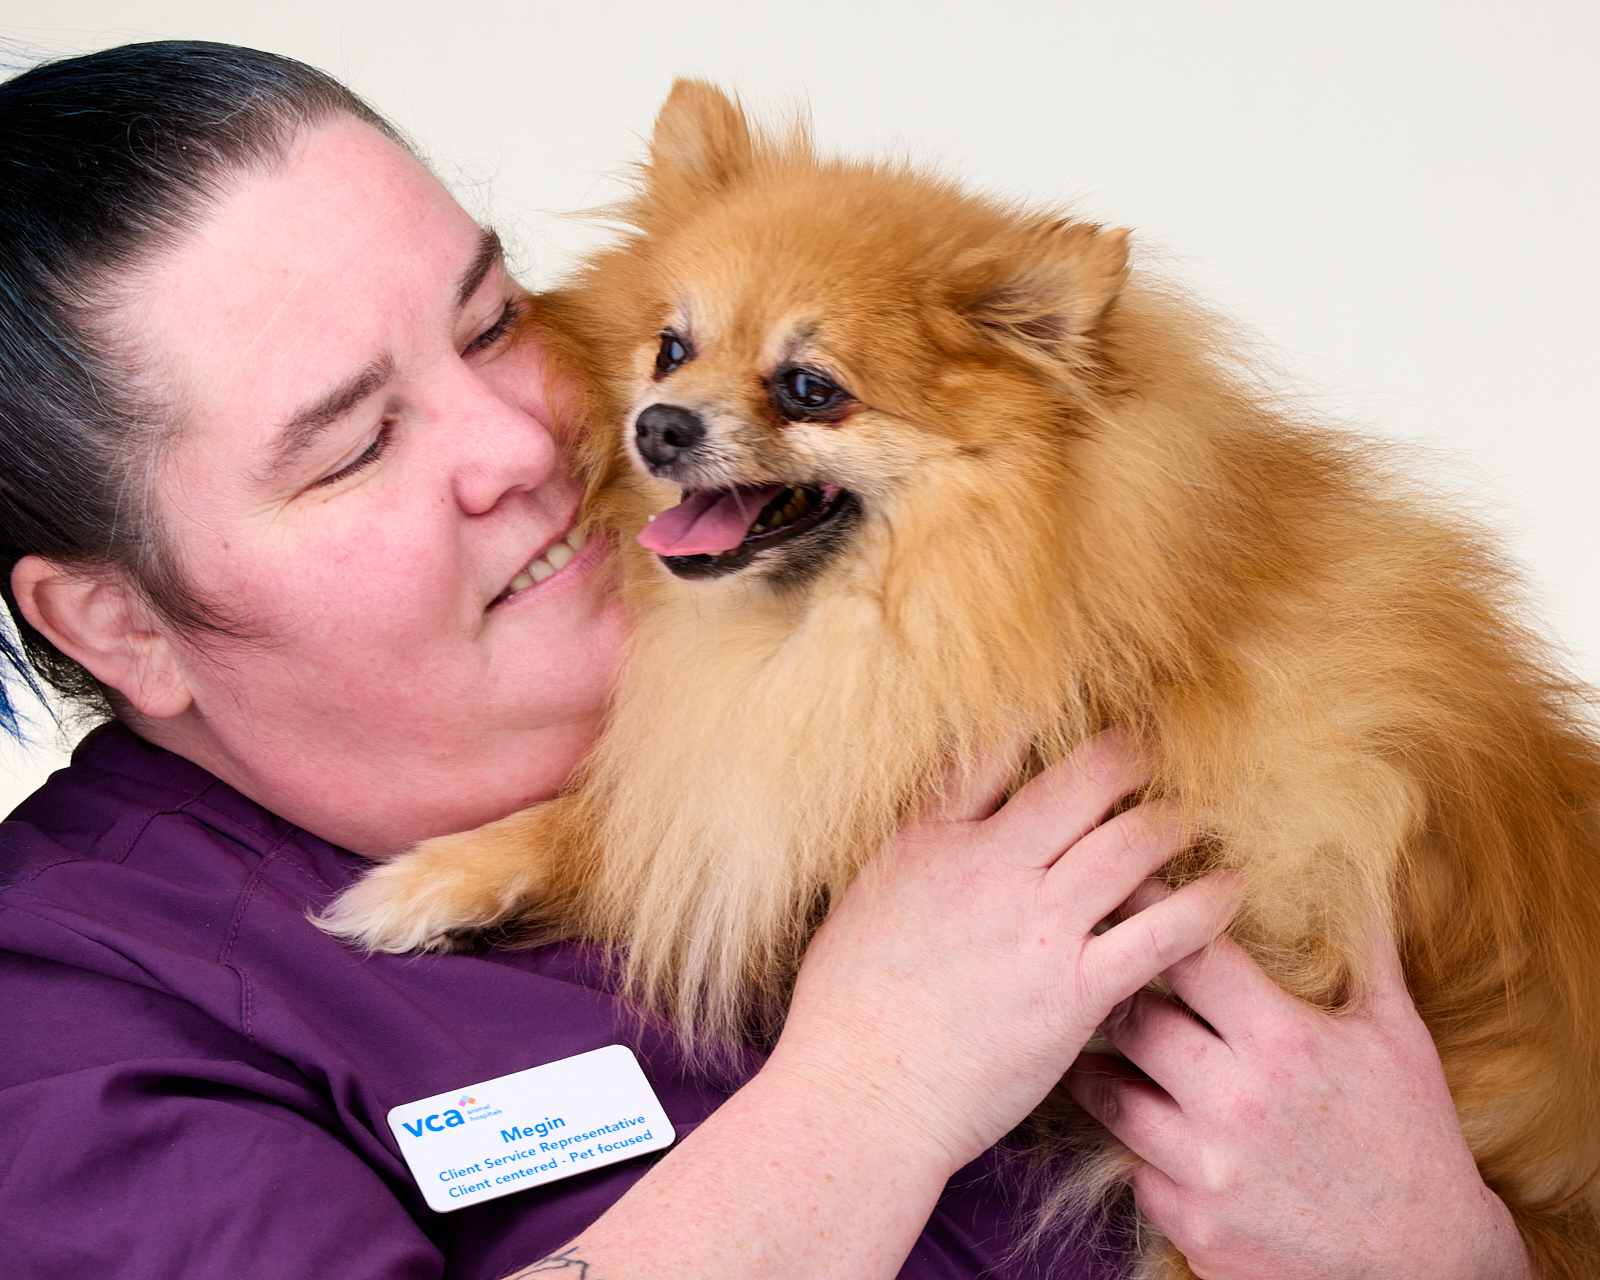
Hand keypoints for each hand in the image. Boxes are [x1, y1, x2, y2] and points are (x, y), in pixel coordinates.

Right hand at [767, 732, 1242, 1175]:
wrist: (859, 1092)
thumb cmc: (845, 1011)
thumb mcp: (861, 900)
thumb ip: (909, 852)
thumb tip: (932, 824)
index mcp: (931, 841)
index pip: (995, 749)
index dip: (1043, 717)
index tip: (1073, 704)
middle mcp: (991, 865)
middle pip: (1086, 781)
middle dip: (1133, 757)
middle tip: (1161, 751)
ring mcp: (1037, 924)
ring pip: (1133, 842)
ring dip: (1174, 822)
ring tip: (1198, 818)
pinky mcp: (1075, 989)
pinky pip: (1162, 930)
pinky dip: (1205, 903)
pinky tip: (1229, 888)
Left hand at [1067, 914, 1535, 1279]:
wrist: (1428, 1269)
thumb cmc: (1413, 1140)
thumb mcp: (1399, 1037)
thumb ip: (1366, 950)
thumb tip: (1352, 867)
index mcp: (1282, 1041)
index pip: (1186, 952)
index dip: (1147, 912)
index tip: (1123, 892)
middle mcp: (1235, 1102)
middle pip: (1127, 1015)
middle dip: (1111, 988)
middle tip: (1099, 971)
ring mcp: (1206, 1169)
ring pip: (1107, 1090)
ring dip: (1100, 1062)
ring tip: (1097, 1040)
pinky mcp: (1191, 1225)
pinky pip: (1130, 1164)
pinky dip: (1132, 1141)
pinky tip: (1142, 1121)